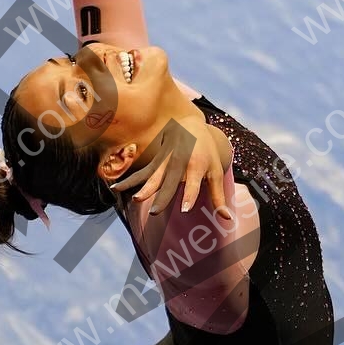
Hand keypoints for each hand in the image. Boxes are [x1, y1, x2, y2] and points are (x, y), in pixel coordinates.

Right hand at [112, 117, 232, 219]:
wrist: (189, 125)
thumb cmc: (206, 152)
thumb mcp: (216, 171)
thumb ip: (218, 196)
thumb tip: (227, 219)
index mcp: (198, 166)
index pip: (194, 184)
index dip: (190, 196)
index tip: (185, 209)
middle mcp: (180, 164)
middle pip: (170, 183)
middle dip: (162, 197)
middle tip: (155, 212)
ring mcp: (165, 162)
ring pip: (153, 177)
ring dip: (143, 188)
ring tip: (135, 200)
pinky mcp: (155, 162)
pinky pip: (141, 173)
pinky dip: (129, 181)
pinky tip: (116, 189)